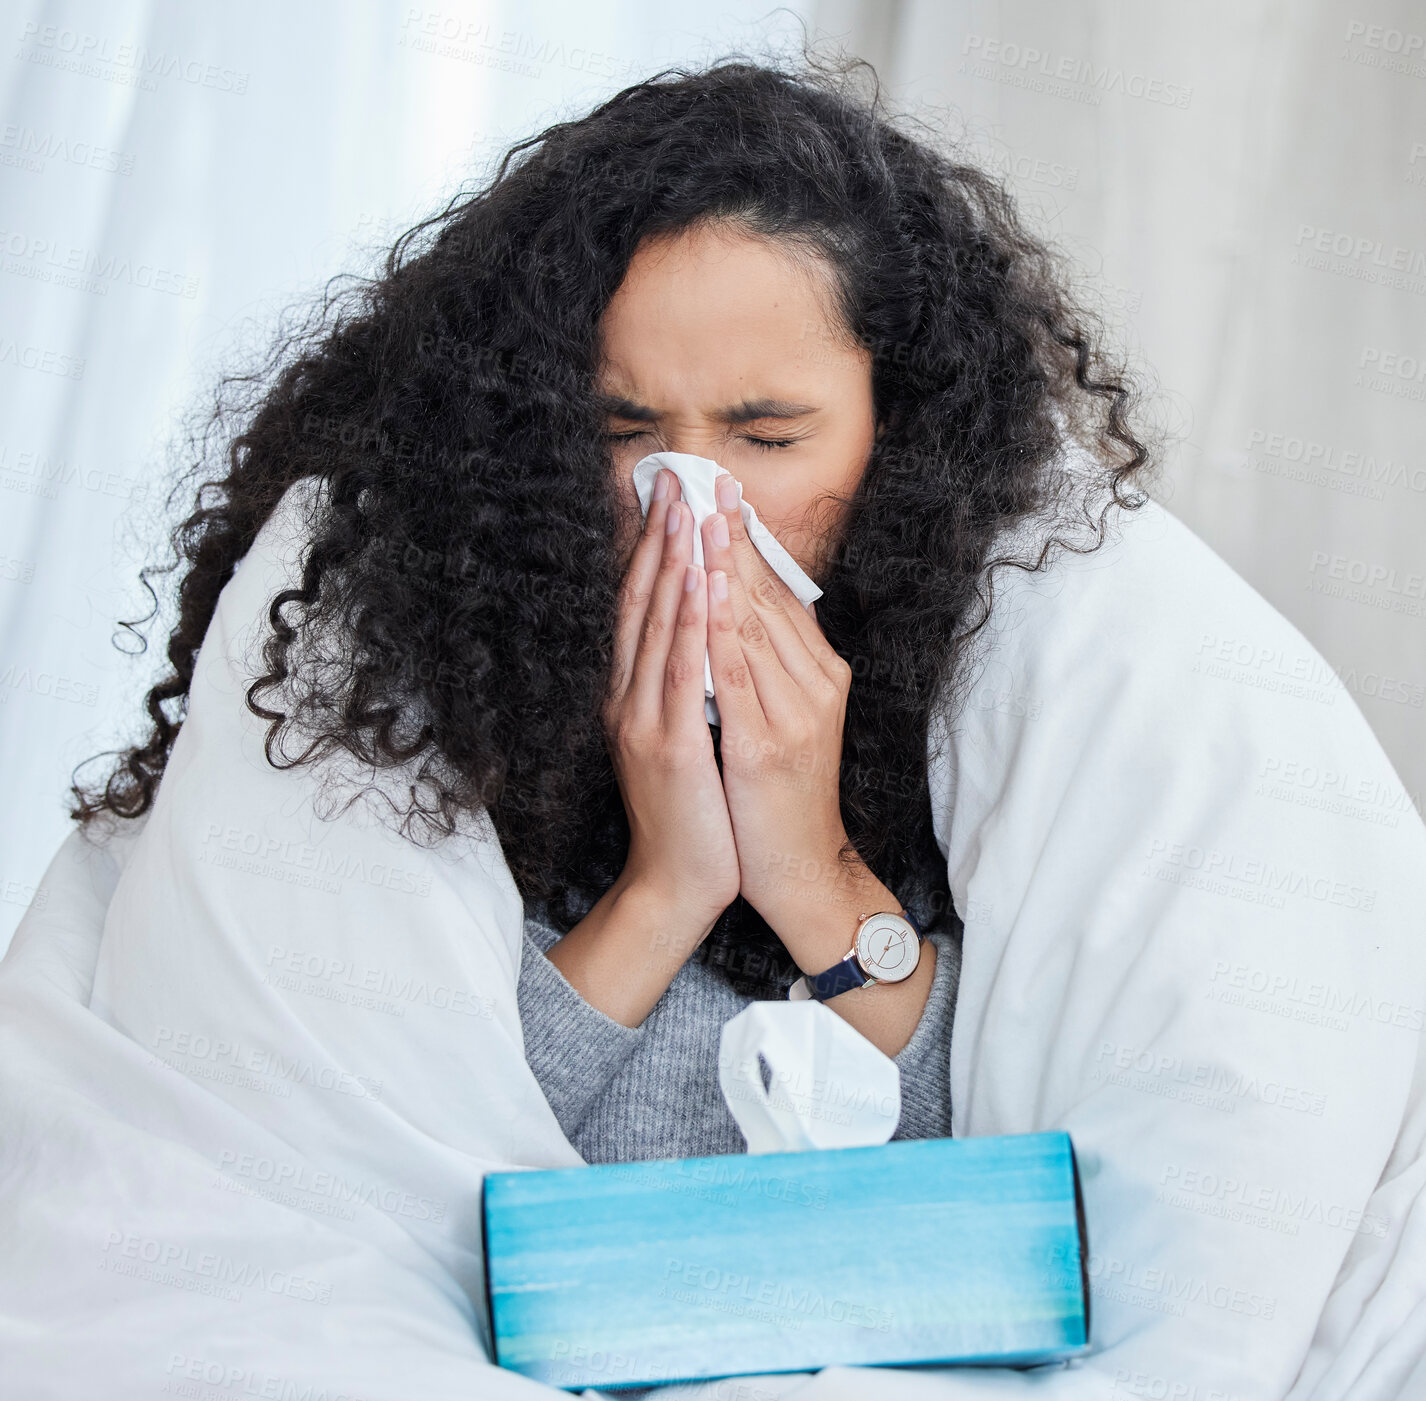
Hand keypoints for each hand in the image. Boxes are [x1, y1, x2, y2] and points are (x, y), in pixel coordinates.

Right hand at [602, 468, 740, 938]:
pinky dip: (687, 621)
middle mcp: (627, 698)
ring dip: (670, 563)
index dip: (651, 553)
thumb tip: (700, 636)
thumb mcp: (680, 738)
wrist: (677, 882)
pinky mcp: (669, 744)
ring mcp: (644, 719)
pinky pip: (680, 670)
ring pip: (656, 626)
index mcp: (631, 695)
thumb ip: (681, 688)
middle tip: (670, 480)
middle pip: (640, 604)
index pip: (639, 610)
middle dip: (657, 540)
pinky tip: (697, 581)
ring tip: (683, 508)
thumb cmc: (691, 812)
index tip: (667, 502)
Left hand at [699, 474, 856, 934]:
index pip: (777, 596)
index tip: (720, 493)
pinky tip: (703, 590)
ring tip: (699, 514)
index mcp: (818, 676)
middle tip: (705, 479)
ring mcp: (792, 714)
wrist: (799, 871)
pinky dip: (719, 628)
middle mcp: (813, 686)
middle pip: (765, 598)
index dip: (745, 541)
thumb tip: (745, 614)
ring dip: (721, 565)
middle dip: (730, 536)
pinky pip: (735, 676)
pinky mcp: (765, 744)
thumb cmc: (781, 798)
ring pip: (752, 625)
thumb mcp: (786, 722)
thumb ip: (772, 668)